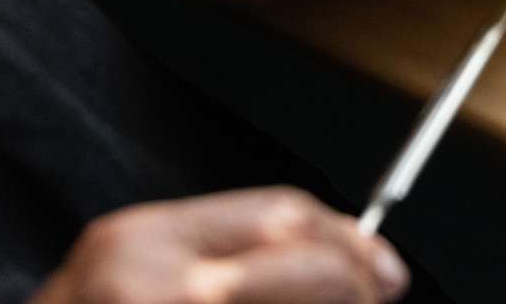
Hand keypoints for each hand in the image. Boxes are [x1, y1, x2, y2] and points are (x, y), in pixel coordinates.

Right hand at [30, 188, 408, 303]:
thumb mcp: (125, 276)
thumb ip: (213, 257)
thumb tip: (331, 258)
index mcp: (140, 241)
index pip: (278, 212)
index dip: (345, 236)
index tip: (381, 259)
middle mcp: (155, 284)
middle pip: (311, 268)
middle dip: (359, 284)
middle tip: (378, 293)